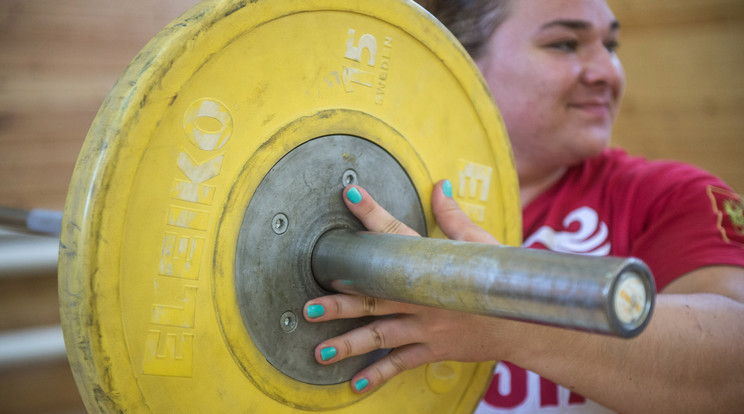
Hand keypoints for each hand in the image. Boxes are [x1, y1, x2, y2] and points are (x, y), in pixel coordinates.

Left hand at [304, 180, 509, 392]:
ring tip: (321, 352)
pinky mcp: (432, 348)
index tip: (350, 196)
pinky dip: (378, 375)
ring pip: (381, 334)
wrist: (525, 323)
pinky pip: (401, 363)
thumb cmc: (498, 278)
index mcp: (432, 263)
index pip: (396, 232)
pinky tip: (354, 384)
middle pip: (375, 297)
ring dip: (350, 343)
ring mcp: (426, 325)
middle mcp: (423, 296)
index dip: (373, 213)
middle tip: (310, 308)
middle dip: (341, 303)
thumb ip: (453, 217)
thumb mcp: (480, 243)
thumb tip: (440, 186)